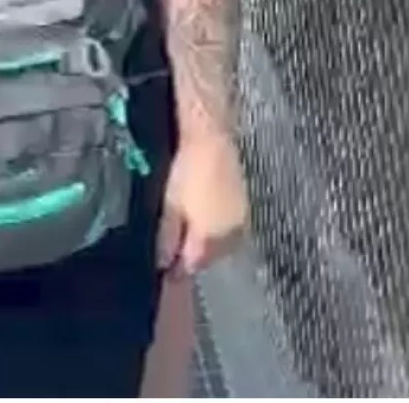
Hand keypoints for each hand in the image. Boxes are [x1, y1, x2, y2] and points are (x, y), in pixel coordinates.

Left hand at [158, 132, 247, 274]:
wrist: (211, 138)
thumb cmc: (187, 171)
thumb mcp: (170, 205)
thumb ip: (167, 237)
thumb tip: (163, 264)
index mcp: (210, 238)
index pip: (192, 266)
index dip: (177, 269)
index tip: (165, 268)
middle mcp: (230, 236)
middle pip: (209, 258)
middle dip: (193, 257)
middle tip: (175, 251)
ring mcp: (241, 221)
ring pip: (222, 246)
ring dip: (207, 246)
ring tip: (189, 235)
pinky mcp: (245, 206)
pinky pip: (231, 230)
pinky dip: (218, 231)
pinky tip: (206, 220)